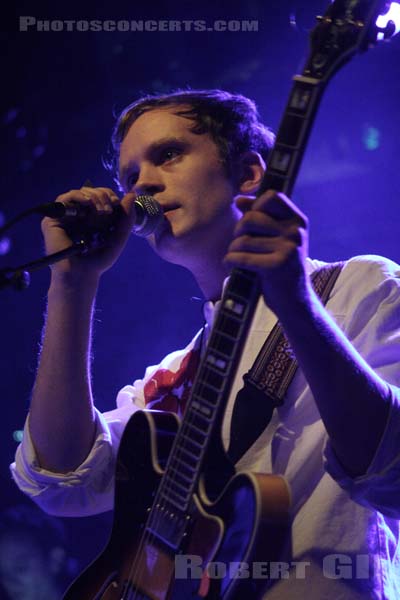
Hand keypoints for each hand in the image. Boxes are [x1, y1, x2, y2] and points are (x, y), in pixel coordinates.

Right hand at [41, 186, 137, 279]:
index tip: (116, 204)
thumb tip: (131, 194)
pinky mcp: (52, 220)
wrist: (81, 275)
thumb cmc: (98, 261)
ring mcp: (65, 217)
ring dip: (93, 196)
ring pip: (79, 193)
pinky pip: (64, 199)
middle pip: (90, 191)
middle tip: (109, 210)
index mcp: (91, 218)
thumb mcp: (118, 237)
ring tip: (102, 210)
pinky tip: (88, 203)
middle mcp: (77, 216)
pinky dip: (78, 196)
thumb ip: (126, 218)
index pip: (99, 196)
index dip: (108, 195)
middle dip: (103, 195)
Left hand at [224, 190, 310, 313]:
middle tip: (239, 243)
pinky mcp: (276, 266)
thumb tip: (239, 199)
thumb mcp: (276, 239)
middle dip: (238, 231)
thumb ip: (260, 217)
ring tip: (236, 257)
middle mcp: (295, 232)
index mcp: (297, 221)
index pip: (272, 197)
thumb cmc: (280, 266)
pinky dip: (230, 261)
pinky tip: (231, 265)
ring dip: (232, 249)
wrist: (294, 300)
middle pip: (251, 218)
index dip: (254, 205)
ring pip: (243, 240)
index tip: (248, 218)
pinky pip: (241, 257)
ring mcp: (288, 249)